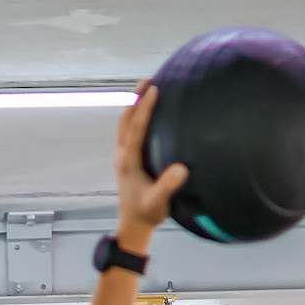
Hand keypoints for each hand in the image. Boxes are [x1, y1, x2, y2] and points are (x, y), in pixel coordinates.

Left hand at [113, 86, 187, 252]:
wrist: (133, 225)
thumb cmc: (147, 214)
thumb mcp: (158, 203)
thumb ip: (167, 187)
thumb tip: (181, 169)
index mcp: (128, 162)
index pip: (135, 128)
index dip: (144, 108)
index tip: (155, 89)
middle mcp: (123, 155)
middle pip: (126, 120)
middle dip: (135, 98)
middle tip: (148, 79)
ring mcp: (123, 156)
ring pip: (125, 124)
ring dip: (134, 104)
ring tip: (147, 86)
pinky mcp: (127, 159)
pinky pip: (129, 130)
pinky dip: (137, 115)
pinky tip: (148, 108)